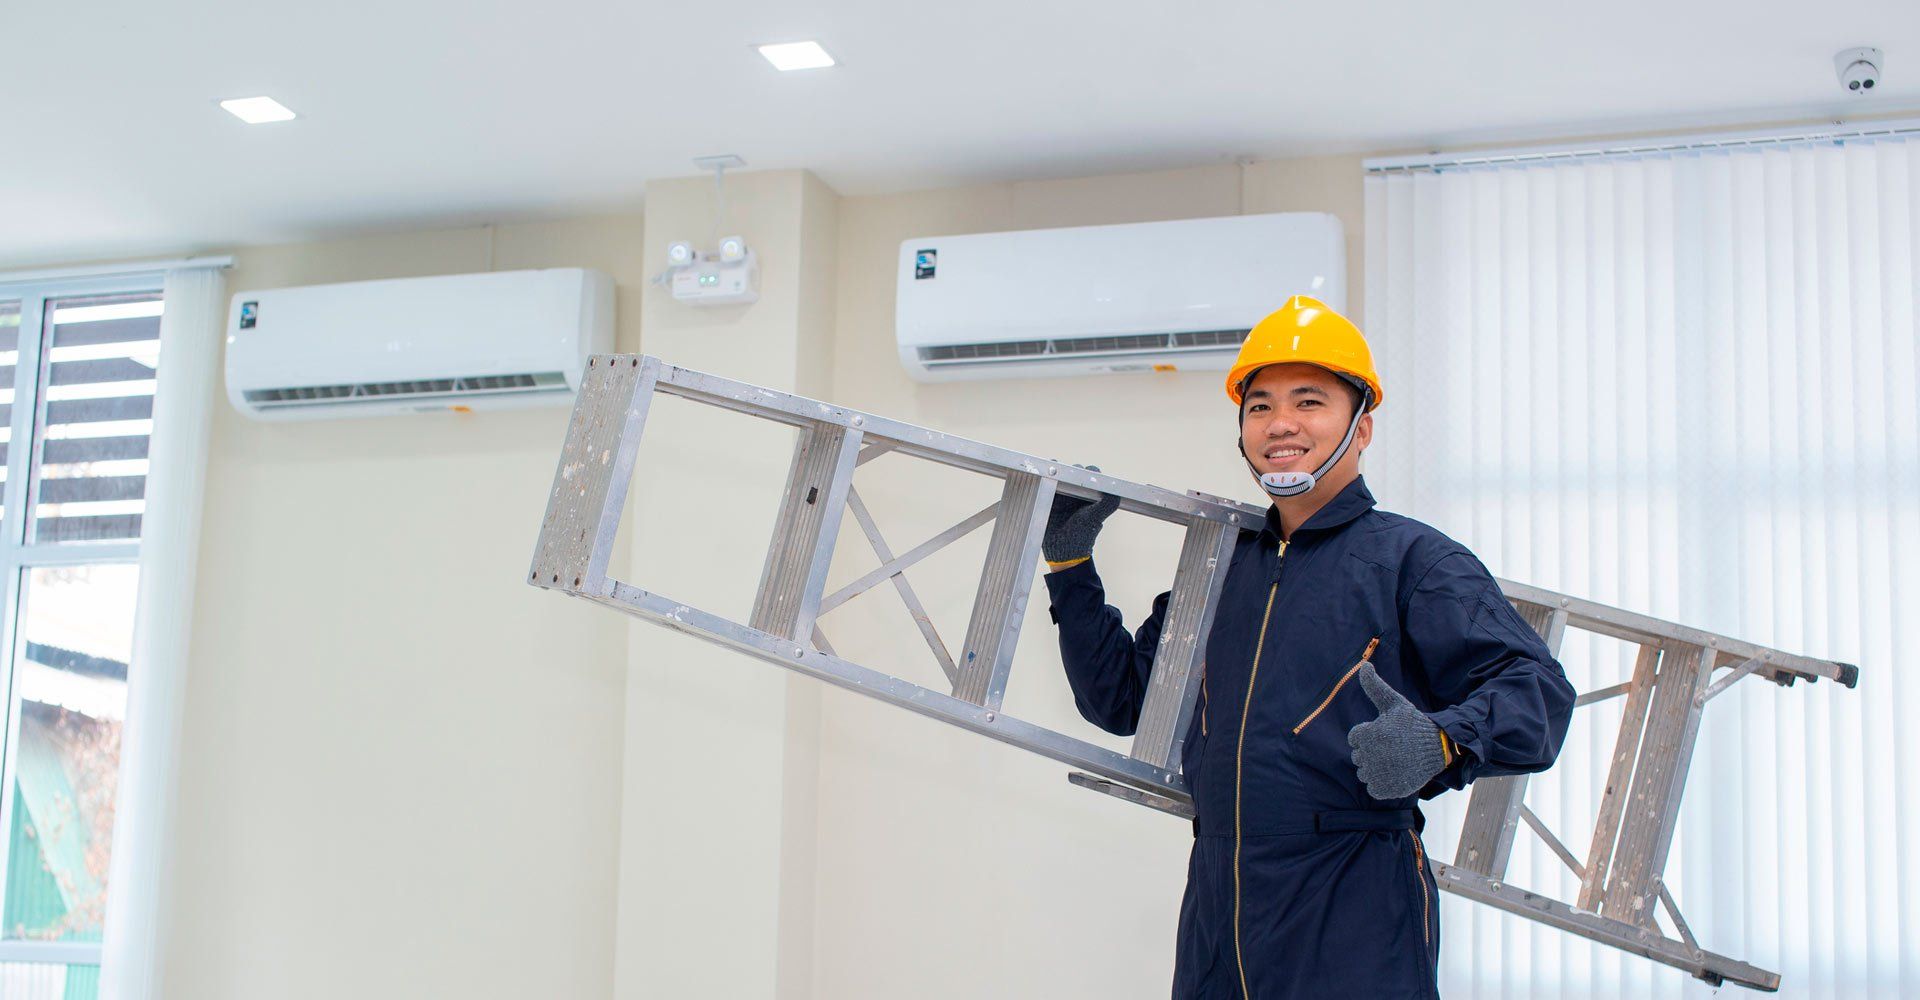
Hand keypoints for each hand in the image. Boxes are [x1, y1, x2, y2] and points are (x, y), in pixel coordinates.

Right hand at [1042, 464, 1118, 563]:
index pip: (1091, 476)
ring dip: (1059, 470)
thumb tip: (1115, 491)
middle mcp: (1077, 492)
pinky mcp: (1049, 497)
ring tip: (1058, 471)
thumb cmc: (1082, 536)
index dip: (1090, 473)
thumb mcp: (1095, 518)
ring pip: (1061, 475)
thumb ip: (1107, 504)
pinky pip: (1048, 482)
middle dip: (1072, 470)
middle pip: (1075, 472)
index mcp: (1091, 495)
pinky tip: (1048, 473)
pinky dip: (1048, 475)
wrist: (1062, 550)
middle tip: (1070, 474)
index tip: (1087, 474)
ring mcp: (1062, 494)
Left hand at [1347, 664, 1447, 799]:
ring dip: (1375, 768)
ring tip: (1395, 760)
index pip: (1355, 738)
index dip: (1369, 735)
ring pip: (1364, 773)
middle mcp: (1369, 755)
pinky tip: (1395, 773)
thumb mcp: (1394, 703)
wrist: (1438, 747)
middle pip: (1358, 757)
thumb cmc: (1413, 724)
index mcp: (1367, 734)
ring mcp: (1377, 774)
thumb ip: (1374, 686)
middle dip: (1372, 752)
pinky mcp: (1385, 789)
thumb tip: (1363, 664)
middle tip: (1393, 747)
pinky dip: (1381, 784)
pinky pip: (1372, 788)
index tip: (1387, 734)